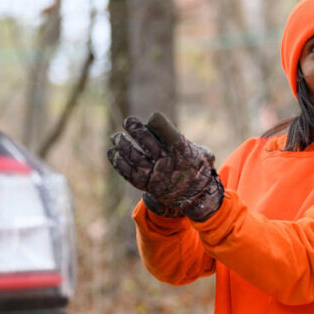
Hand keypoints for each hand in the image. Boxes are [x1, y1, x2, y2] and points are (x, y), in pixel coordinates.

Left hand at [107, 113, 223, 220]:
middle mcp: (167, 162)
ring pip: (134, 156)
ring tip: (116, 136)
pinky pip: (128, 173)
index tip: (153, 117)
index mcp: (182, 150)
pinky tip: (112, 152)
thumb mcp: (201, 152)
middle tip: (128, 121)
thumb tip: (160, 123)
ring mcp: (155, 174)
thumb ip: (181, 138)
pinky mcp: (146, 185)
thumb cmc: (195, 167)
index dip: (160, 124)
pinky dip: (118, 162)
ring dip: (123, 145)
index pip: (169, 134)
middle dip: (136, 130)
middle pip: (148, 143)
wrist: (196, 196)